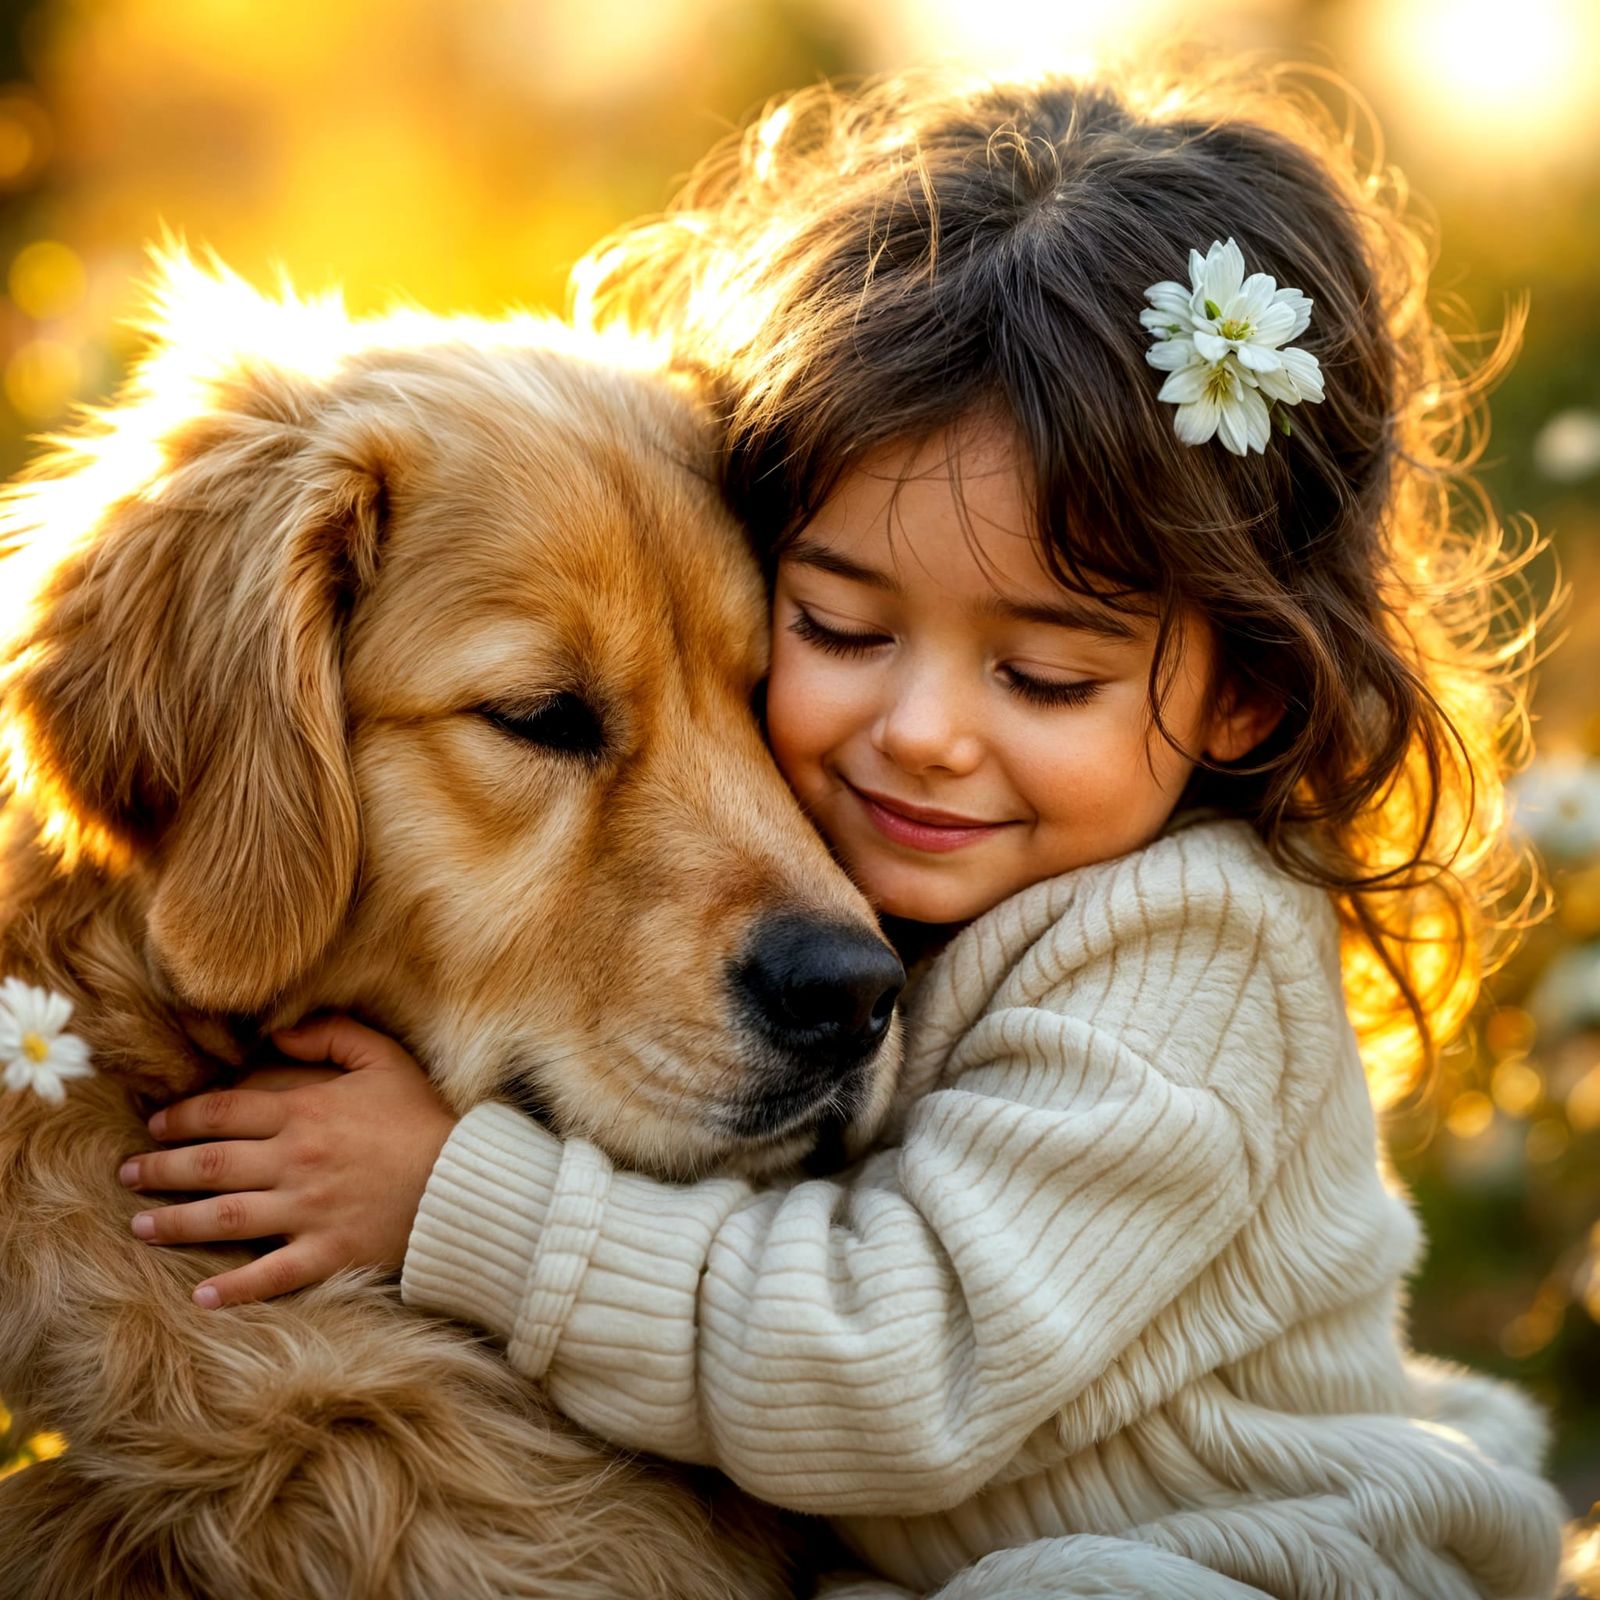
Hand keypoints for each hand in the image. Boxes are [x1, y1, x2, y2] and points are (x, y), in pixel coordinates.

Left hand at [118, 1016, 455, 1308]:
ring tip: (140, 1226)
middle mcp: (294, 1162)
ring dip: (173, 1223)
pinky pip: (269, 1275)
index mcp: (304, 1113)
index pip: (222, 1113)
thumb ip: (333, 1035)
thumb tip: (278, 1036)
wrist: (466, 1181)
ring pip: (222, 1218)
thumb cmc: (424, 1119)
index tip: (154, 1125)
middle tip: (127, 1174)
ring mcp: (307, 1211)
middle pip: (209, 1165)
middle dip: (160, 1169)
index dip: (180, 1118)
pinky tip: (200, 1295)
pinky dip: (232, 1289)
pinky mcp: (326, 1253)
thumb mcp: (385, 1059)